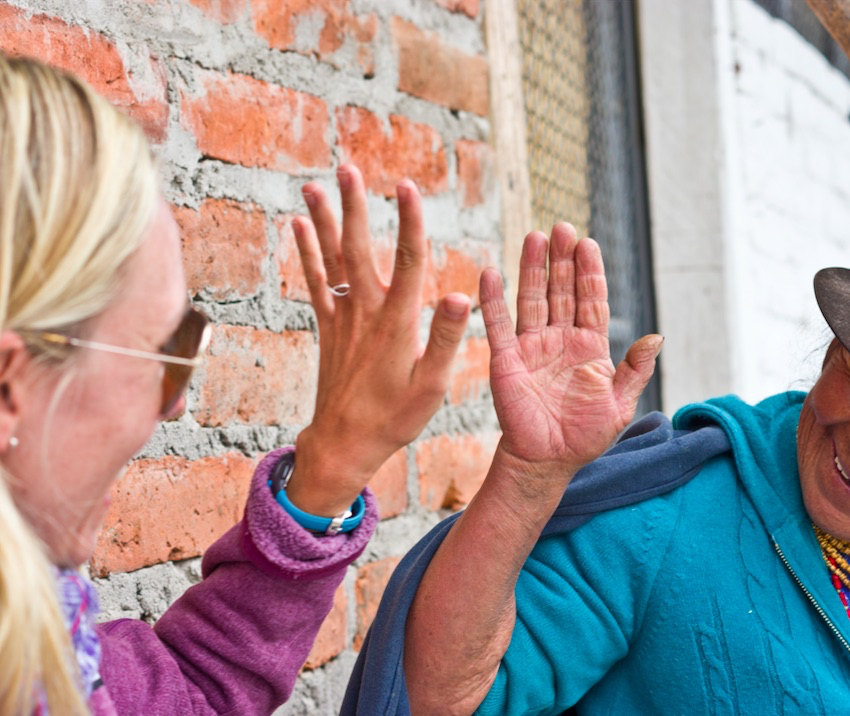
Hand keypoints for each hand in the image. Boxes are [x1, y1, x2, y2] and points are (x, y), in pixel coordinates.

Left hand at [285, 165, 469, 515]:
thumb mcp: (430, 386)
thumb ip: (443, 339)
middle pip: (359, 249)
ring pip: (332, 260)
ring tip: (315, 185)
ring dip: (325, 221)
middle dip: (356, 207)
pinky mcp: (328, 328)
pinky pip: (314, 283)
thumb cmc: (394, 418)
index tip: (407, 186)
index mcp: (397, 323)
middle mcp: (366, 313)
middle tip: (347, 168)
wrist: (344, 443)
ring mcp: (343, 318)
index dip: (409, 221)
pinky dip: (307, 253)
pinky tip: (299, 226)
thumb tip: (459, 295)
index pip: (407, 261)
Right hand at [480, 223, 661, 485]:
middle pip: (562, 291)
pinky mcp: (506, 361)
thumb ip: (636, 370)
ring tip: (535, 237)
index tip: (588, 244)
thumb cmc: (584, 436)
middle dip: (563, 260)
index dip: (590, 273)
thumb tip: (657, 337)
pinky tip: (491, 273)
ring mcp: (532, 347)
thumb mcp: (619, 404)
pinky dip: (493, 300)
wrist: (547, 462)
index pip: (591, 301)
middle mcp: (560, 340)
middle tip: (562, 228)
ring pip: (533, 299)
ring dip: (533, 269)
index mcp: (589, 347)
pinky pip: (498, 326)